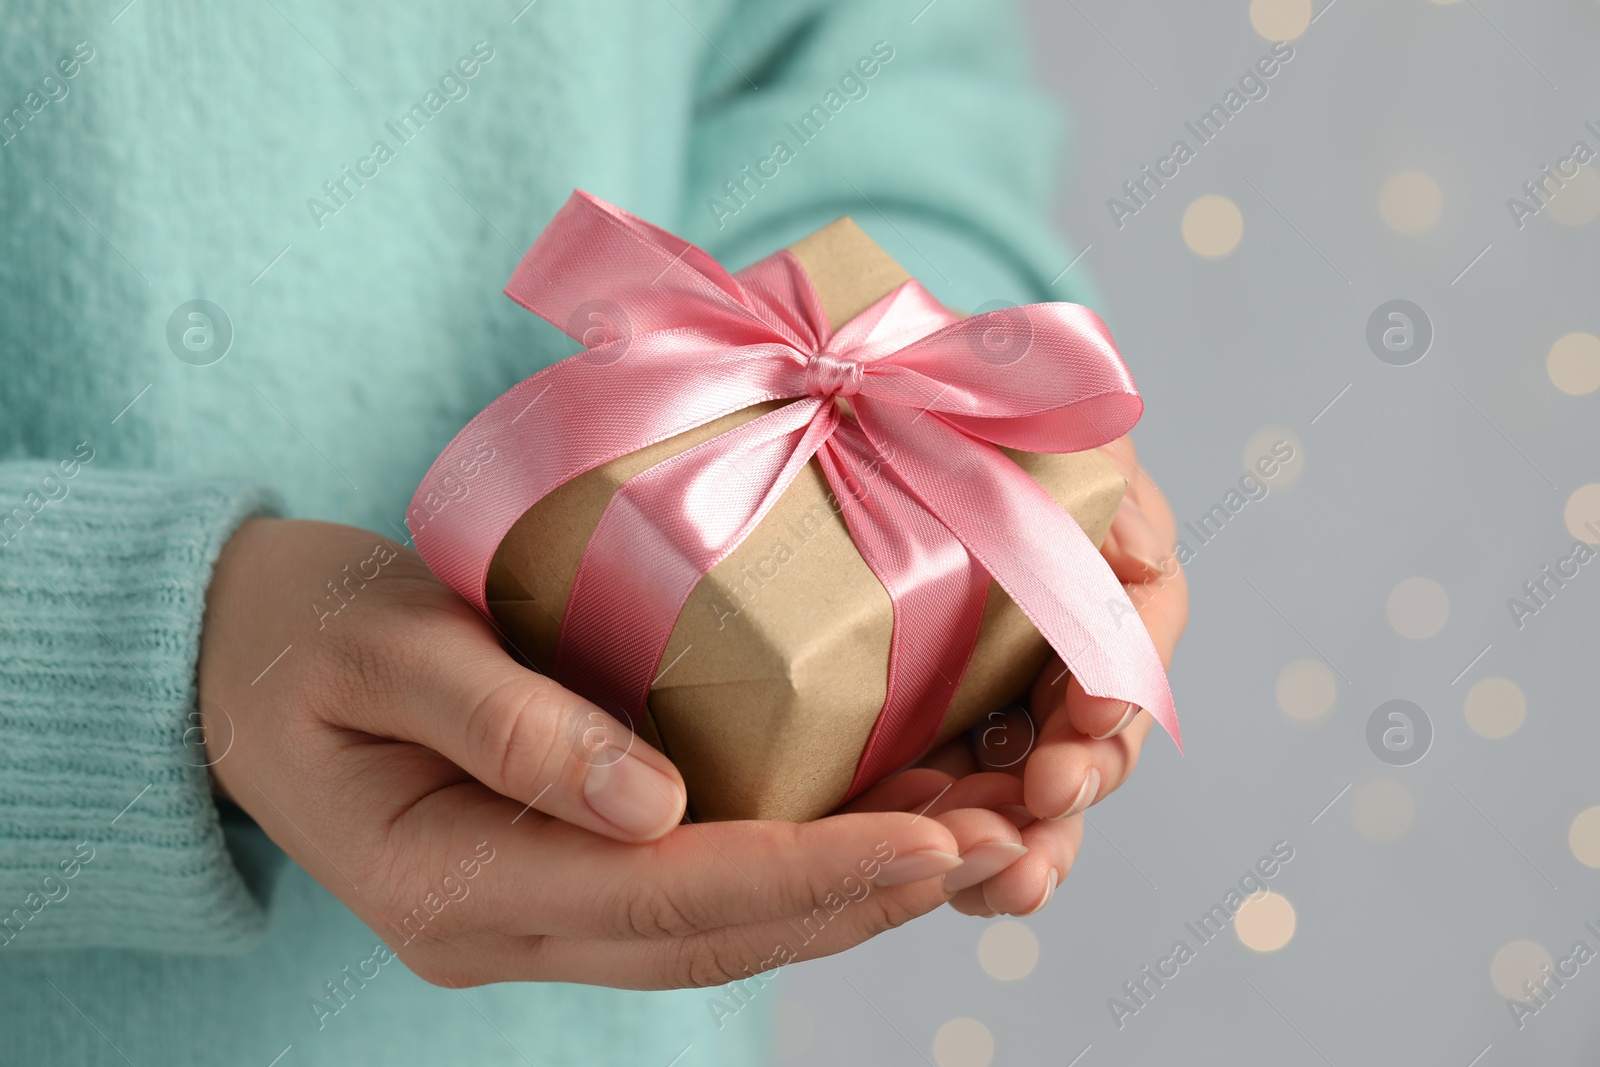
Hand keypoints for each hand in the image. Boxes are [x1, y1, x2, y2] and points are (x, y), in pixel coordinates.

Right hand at [198, 518, 979, 988]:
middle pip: (721, 935)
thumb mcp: (376, 651)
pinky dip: (801, 863)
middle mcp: (512, 924)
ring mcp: (541, 909)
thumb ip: (503, 723)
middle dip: (866, 897)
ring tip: (976, 839)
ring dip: (853, 894)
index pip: (669, 897)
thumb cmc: (297, 639)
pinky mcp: (567, 869)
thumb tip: (653, 801)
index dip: (811, 873)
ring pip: (724, 928)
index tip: (934, 837)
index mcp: (457, 885)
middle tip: (998, 843)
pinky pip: (702, 887)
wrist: (234, 663)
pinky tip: (884, 819)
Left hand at [842, 435, 1187, 916]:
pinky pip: (957, 800)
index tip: (1092, 710)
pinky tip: (965, 888)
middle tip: (1050, 799)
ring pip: (1035, 781)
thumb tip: (1130, 527)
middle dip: (1082, 772)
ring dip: (1036, 837)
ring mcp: (994, 692)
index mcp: (1094, 559)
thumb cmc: (940, 403)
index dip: (1126, 674)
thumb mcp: (1025, 407)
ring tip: (1012, 882)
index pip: (1135, 627)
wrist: (840, 409)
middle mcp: (1054, 636)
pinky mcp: (927, 732)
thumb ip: (1083, 457)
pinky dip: (967, 849)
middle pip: (1097, 725)